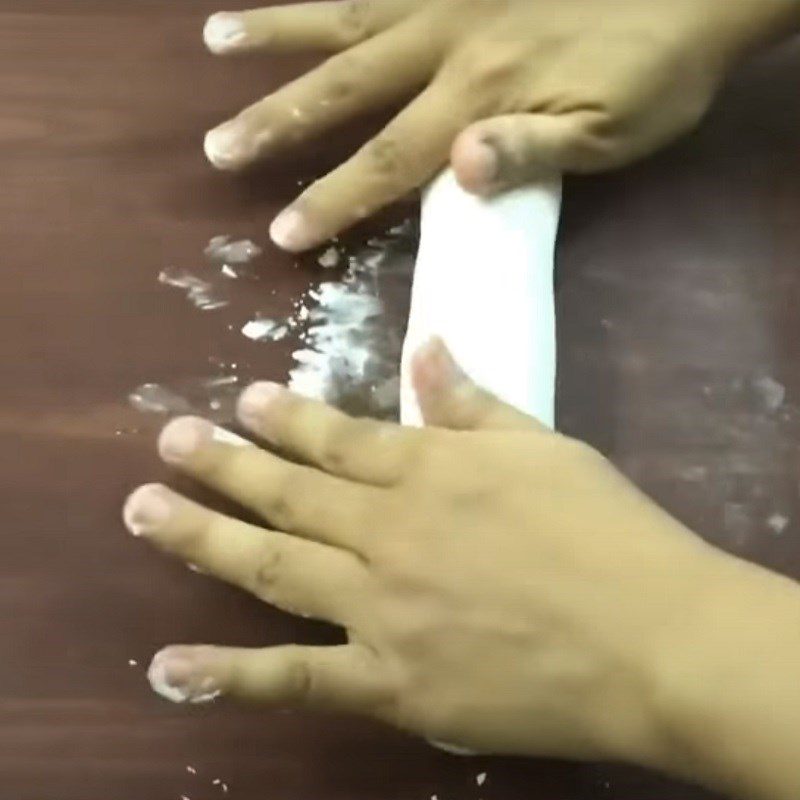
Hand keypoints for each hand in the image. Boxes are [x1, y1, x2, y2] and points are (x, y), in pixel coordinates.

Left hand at [124, 339, 720, 767]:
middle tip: (169, 441)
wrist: (651, 639)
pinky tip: (170, 666)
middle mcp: (389, 532)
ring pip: (274, 566)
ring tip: (145, 511)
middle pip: (290, 493)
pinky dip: (230, 674)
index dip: (287, 417)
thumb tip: (427, 345)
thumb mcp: (545, 446)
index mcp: (430, 471)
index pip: (339, 437)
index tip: (244, 400)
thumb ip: (473, 401)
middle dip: (224, 463)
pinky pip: (298, 676)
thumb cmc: (607, 532)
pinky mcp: (390, 683)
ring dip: (204, 537)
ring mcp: (380, 609)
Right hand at [201, 0, 793, 250]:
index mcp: (477, 95)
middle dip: (276, 121)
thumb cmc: (654, 73)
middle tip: (216, 148)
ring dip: (278, 30)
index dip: (332, 199)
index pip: (388, 159)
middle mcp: (444, 40)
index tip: (280, 231)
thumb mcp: (612, 132)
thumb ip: (533, 150)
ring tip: (213, 39)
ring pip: (345, 14)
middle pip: (343, 86)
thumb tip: (456, 171)